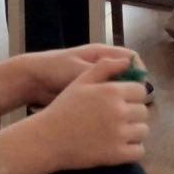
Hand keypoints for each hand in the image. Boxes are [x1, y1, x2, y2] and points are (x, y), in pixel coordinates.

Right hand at [0, 55, 147, 173]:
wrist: (48, 138)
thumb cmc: (64, 107)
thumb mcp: (81, 81)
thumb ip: (105, 68)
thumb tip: (127, 61)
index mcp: (112, 91)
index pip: (140, 91)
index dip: (134, 95)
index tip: (125, 101)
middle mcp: (119, 111)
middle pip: (143, 111)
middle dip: (135, 113)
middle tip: (121, 117)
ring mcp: (119, 134)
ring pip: (143, 131)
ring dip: (135, 130)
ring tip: (122, 131)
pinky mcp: (117, 154)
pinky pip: (139, 151)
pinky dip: (134, 149)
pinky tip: (122, 145)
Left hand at [5, 45, 143, 106]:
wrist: (33, 81)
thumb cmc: (55, 69)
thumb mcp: (80, 69)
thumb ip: (103, 72)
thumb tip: (128, 78)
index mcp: (102, 55)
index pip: (131, 58)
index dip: (139, 71)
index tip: (140, 88)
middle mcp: (103, 67)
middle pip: (128, 76)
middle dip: (134, 89)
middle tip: (135, 105)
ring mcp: (98, 81)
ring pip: (119, 90)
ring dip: (124, 101)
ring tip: (125, 114)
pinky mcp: (92, 96)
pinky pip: (108, 101)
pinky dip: (112, 108)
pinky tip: (114, 119)